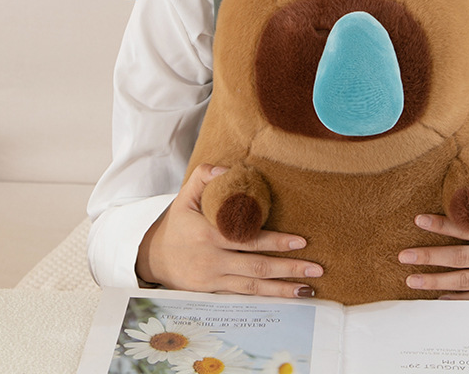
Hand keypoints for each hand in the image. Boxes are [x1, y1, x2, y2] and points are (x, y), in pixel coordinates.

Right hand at [136, 164, 322, 296]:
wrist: (152, 258)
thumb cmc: (176, 223)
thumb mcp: (185, 196)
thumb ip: (205, 176)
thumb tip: (229, 170)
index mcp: (208, 235)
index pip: (248, 239)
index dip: (275, 241)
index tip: (300, 240)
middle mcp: (212, 260)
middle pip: (256, 267)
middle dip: (288, 268)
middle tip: (316, 267)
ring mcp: (213, 279)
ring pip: (253, 287)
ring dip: (283, 289)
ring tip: (309, 289)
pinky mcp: (213, 292)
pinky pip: (243, 296)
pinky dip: (266, 298)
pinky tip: (285, 297)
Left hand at [398, 149, 468, 302]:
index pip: (467, 228)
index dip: (442, 224)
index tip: (418, 220)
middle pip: (460, 257)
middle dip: (429, 256)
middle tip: (403, 254)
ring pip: (464, 282)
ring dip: (435, 282)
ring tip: (409, 279)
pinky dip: (456, 300)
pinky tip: (435, 298)